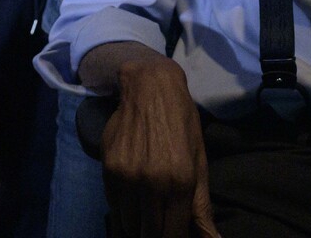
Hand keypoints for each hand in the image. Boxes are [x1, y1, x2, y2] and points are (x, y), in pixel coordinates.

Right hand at [102, 56, 219, 237]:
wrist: (150, 88)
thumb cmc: (182, 124)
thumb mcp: (199, 161)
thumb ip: (202, 206)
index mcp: (180, 181)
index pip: (172, 235)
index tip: (174, 234)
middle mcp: (152, 182)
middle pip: (148, 234)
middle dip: (155, 236)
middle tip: (160, 226)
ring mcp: (127, 178)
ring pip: (128, 225)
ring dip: (137, 227)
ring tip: (147, 216)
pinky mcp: (108, 171)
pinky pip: (114, 208)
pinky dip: (123, 212)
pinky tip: (134, 202)